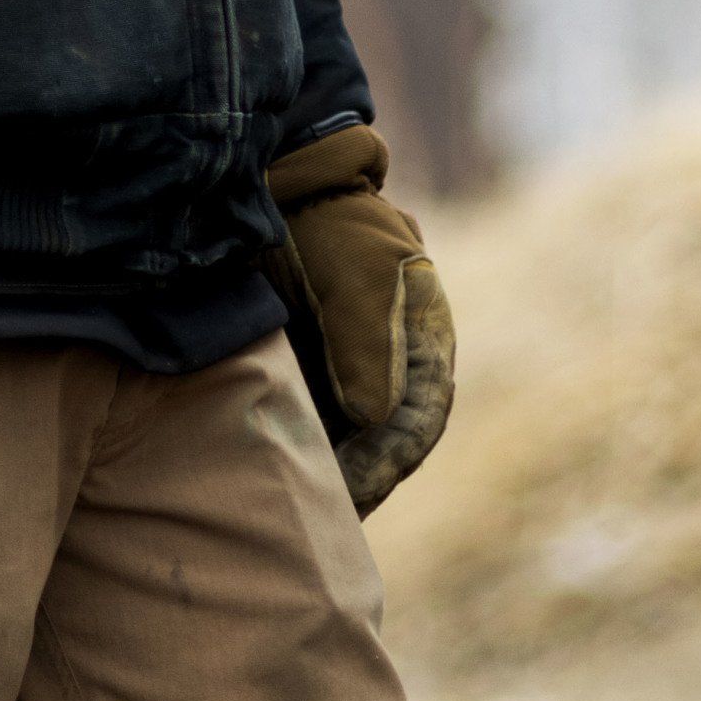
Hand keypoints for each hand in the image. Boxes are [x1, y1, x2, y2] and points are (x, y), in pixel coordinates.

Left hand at [267, 125, 453, 514]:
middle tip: (329, 516)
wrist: (281, 184)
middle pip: (386, 440)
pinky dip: (304, 447)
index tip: (359, 488)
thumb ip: (368, 342)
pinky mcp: (312, 366)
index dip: (392, 459)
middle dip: (362, 480)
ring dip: (334, 472)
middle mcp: (394, 362)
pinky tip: (274, 472)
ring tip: (302, 510)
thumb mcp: (359, 276)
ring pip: (351, 437)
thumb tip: (374, 417)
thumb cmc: (331, 225)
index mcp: (425, 340)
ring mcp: (352, 367)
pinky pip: (314, 420)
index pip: (420, 418)